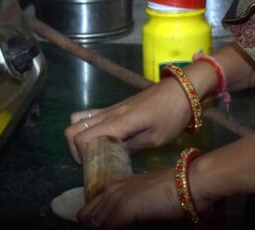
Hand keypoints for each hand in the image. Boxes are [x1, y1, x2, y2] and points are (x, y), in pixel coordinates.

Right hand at [64, 77, 192, 163]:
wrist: (181, 90)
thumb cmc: (172, 115)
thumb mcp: (156, 139)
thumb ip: (132, 147)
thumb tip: (113, 156)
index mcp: (119, 122)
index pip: (83, 137)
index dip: (80, 153)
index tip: (91, 165)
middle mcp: (109, 113)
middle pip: (73, 126)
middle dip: (75, 146)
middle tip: (90, 160)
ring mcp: (111, 108)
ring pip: (79, 118)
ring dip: (79, 135)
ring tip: (93, 150)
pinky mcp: (116, 106)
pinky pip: (91, 115)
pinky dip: (88, 128)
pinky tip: (103, 140)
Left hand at [75, 170, 182, 228]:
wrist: (189, 182)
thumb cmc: (176, 189)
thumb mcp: (151, 196)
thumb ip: (139, 203)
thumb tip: (131, 215)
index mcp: (125, 183)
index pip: (102, 197)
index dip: (94, 208)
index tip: (87, 217)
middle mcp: (120, 188)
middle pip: (96, 206)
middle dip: (89, 217)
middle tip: (81, 225)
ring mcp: (122, 196)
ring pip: (100, 216)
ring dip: (95, 224)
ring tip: (85, 229)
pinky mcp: (127, 207)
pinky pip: (110, 224)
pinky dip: (106, 228)